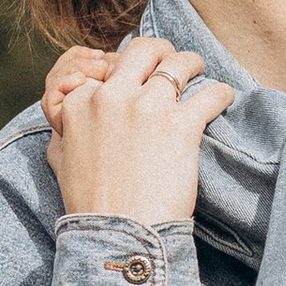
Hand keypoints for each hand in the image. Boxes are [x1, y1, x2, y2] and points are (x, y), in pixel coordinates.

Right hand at [46, 33, 234, 226]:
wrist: (119, 234)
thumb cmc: (90, 204)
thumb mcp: (62, 159)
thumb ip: (67, 128)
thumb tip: (74, 113)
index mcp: (80, 102)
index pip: (107, 66)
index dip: (126, 71)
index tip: (139, 79)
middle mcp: (112, 97)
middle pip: (143, 50)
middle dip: (162, 52)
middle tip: (175, 62)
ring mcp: (147, 108)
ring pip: (179, 63)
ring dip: (193, 64)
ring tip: (201, 72)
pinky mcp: (181, 125)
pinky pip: (211, 93)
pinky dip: (221, 95)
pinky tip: (223, 99)